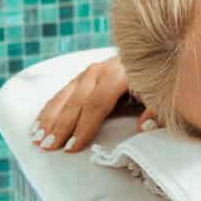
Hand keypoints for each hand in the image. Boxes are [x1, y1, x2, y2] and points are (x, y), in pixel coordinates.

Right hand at [33, 56, 150, 152]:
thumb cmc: (159, 83)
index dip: (84, 126)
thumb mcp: (163, 95)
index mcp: (120, 74)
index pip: (97, 103)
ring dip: (50, 118)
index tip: (73, 147)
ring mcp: (91, 71)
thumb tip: (143, 127)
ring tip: (37, 138)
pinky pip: (64, 93)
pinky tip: (39, 125)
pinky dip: (50, 109)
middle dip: (62, 125)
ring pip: (66, 96)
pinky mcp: (84, 75)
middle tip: (49, 146)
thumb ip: (156, 111)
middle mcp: (101, 70)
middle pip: (78, 100)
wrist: (159, 54)